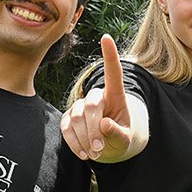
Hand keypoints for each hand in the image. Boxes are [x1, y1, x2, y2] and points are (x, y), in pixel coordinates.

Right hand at [61, 34, 135, 160]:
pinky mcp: (69, 117)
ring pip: (77, 118)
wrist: (108, 148)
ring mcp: (80, 105)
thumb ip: (118, 133)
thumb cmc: (120, 138)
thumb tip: (104, 124)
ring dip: (85, 139)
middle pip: (91, 106)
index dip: (110, 55)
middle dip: (94, 130)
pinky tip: (83, 153)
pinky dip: (74, 142)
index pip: (114, 73)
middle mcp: (97, 96)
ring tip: (95, 154)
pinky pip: (66, 127)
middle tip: (100, 150)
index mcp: (116, 96)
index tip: (106, 37)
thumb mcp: (125, 139)